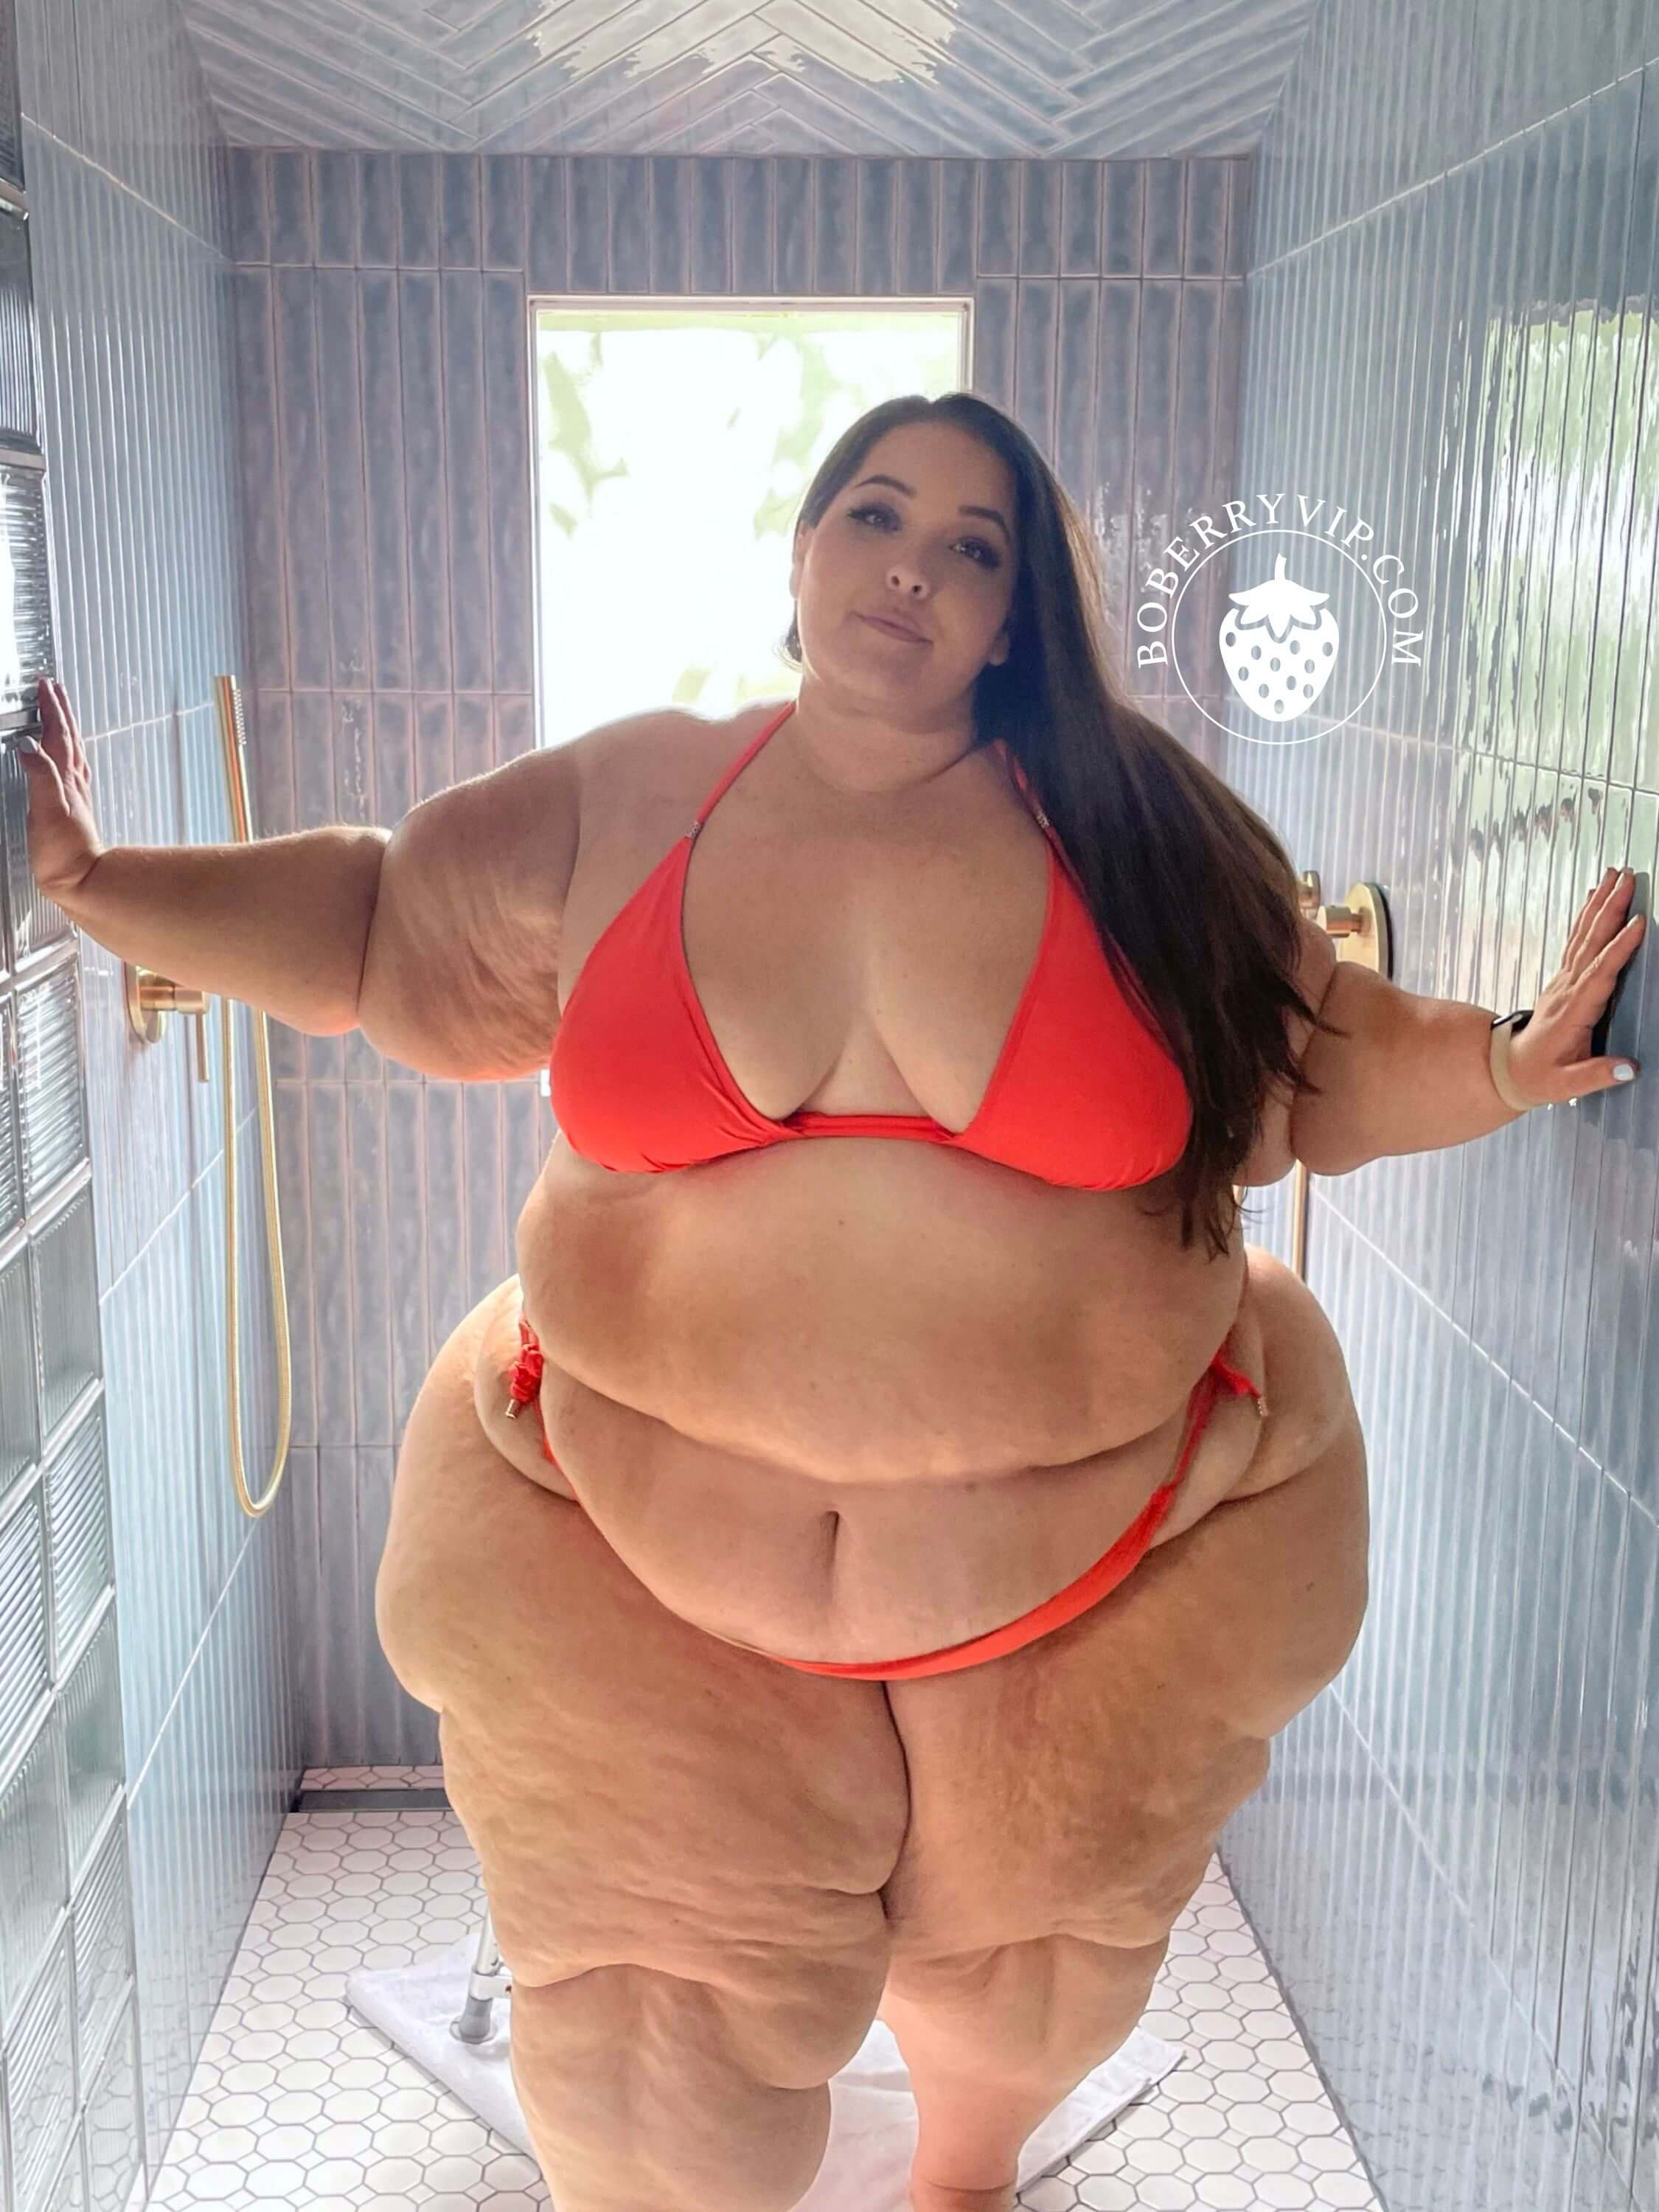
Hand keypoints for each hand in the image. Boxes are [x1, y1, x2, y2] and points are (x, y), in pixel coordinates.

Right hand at [19, 677, 103, 902]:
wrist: (81, 881)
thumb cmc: (64, 852)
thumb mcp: (47, 810)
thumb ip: (40, 776)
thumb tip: (28, 744)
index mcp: (65, 778)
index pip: (57, 735)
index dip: (51, 709)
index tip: (45, 686)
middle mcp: (73, 782)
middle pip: (68, 738)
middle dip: (60, 711)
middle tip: (53, 688)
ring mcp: (75, 795)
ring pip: (71, 751)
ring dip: (64, 728)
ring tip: (59, 712)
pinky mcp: (71, 809)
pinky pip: (70, 770)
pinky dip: (65, 754)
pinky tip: (64, 759)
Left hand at [1509, 867, 1644, 1104]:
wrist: (1507, 1070)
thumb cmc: (1538, 1077)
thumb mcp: (1565, 1085)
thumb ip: (1596, 1075)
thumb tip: (1629, 1069)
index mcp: (1573, 1011)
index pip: (1600, 973)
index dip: (1619, 948)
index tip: (1638, 922)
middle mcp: (1567, 989)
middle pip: (1592, 942)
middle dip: (1611, 908)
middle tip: (1627, 877)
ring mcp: (1563, 980)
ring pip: (1583, 935)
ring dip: (1600, 904)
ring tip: (1614, 875)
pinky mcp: (1563, 979)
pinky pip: (1577, 941)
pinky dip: (1587, 916)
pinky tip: (1594, 897)